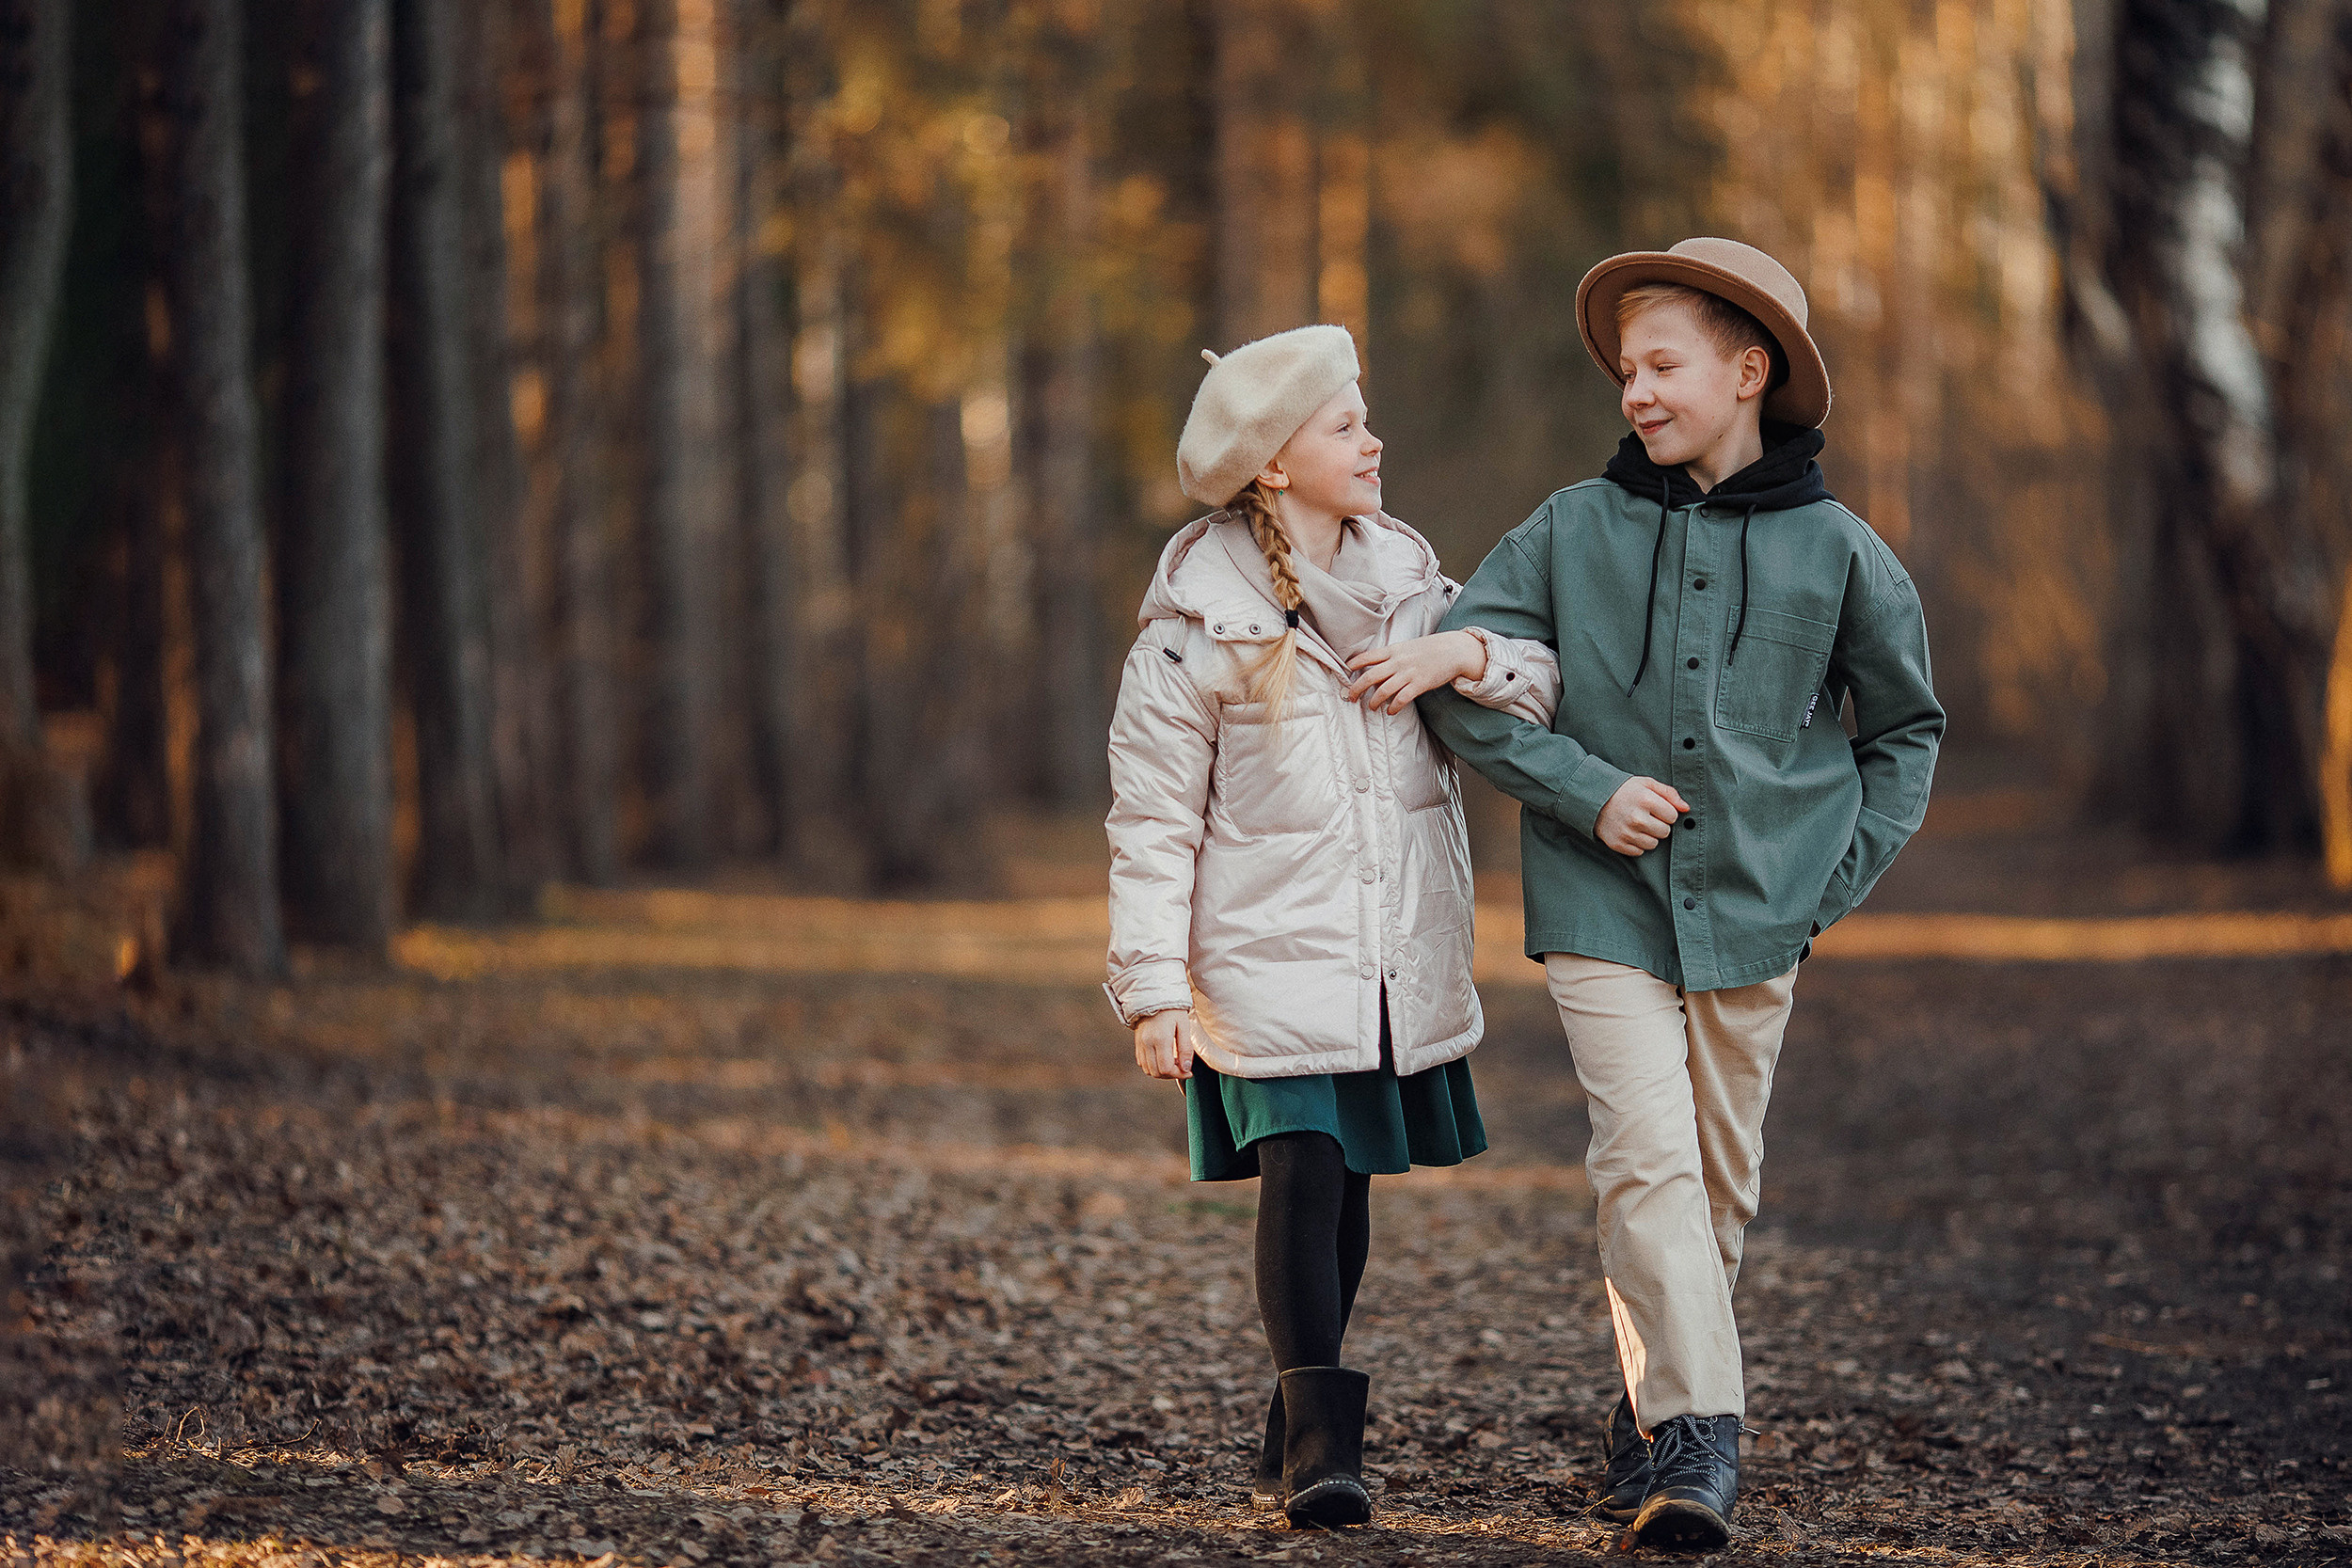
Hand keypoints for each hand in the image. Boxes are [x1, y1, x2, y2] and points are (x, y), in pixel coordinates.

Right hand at [1133, 1009, 1195, 1079]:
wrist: (1153, 996)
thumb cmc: (1172, 1009)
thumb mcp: (1184, 1026)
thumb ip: (1185, 1048)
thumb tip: (1186, 1068)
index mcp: (1160, 1039)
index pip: (1166, 1069)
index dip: (1179, 1074)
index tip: (1189, 1071)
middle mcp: (1147, 1044)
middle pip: (1157, 1073)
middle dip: (1171, 1075)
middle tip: (1182, 1067)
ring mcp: (1140, 1044)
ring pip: (1148, 1070)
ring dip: (1162, 1072)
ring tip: (1173, 1062)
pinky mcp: (1137, 1044)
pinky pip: (1143, 1063)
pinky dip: (1153, 1066)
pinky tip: (1163, 1058)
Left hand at [1343, 631, 1485, 714]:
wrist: (1453, 650)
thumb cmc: (1429, 649)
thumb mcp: (1407, 647)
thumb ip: (1392, 656)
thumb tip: (1377, 669)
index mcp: (1394, 650)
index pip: (1368, 656)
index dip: (1354, 664)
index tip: (1345, 671)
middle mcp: (1398, 662)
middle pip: (1370, 676)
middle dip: (1357, 688)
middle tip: (1351, 697)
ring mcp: (1408, 673)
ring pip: (1383, 691)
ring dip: (1374, 701)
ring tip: (1371, 706)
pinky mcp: (1420, 685)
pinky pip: (1401, 699)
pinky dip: (1393, 707)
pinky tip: (1391, 711)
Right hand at [1595, 775, 1688, 855]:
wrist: (1593, 799)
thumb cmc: (1624, 790)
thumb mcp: (1647, 784)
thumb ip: (1669, 794)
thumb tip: (1686, 808)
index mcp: (1646, 800)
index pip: (1673, 817)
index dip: (1666, 813)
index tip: (1656, 809)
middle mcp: (1637, 818)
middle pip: (1664, 832)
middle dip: (1659, 825)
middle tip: (1647, 817)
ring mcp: (1626, 833)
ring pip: (1653, 844)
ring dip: (1649, 836)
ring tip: (1638, 824)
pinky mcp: (1618, 844)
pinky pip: (1639, 852)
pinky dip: (1636, 844)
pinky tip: (1630, 832)